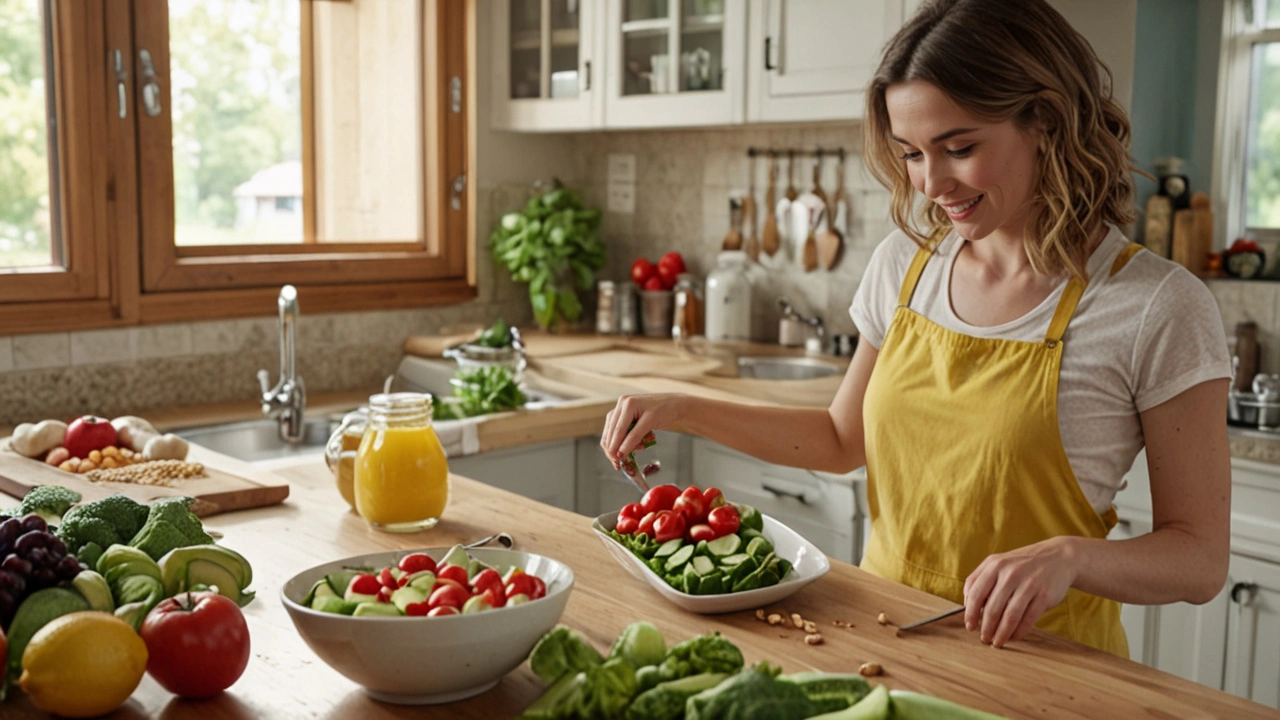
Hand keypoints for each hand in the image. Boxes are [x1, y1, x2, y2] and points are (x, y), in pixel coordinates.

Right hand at [600, 393, 687, 468]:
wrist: (674, 404)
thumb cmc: (665, 411)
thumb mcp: (650, 423)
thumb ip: (634, 438)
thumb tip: (620, 453)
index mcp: (627, 403)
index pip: (617, 429)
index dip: (615, 446)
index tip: (617, 460)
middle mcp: (621, 404)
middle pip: (611, 431)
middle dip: (613, 448)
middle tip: (618, 463)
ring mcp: (621, 408)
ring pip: (611, 432)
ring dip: (616, 445)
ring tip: (626, 456)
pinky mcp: (623, 414)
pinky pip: (617, 430)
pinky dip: (621, 440)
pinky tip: (630, 447)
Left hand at [962, 537, 1078, 647]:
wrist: (1059, 556)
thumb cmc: (1022, 564)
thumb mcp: (998, 563)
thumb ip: (979, 579)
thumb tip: (966, 604)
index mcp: (995, 565)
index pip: (975, 593)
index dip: (970, 613)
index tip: (970, 627)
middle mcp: (1010, 573)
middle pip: (992, 608)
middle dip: (986, 628)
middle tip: (984, 639)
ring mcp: (1029, 584)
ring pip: (1010, 616)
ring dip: (1001, 633)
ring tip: (997, 642)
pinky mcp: (1044, 595)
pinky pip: (1028, 619)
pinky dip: (1019, 632)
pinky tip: (1014, 636)